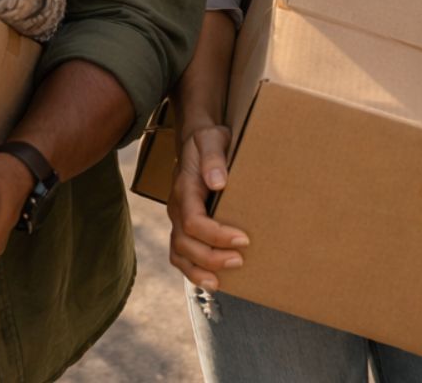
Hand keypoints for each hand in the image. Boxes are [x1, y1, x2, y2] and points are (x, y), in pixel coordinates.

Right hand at [166, 121, 247, 290]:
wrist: (196, 140)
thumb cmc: (208, 140)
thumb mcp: (212, 139)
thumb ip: (213, 158)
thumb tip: (218, 182)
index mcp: (184, 189)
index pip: (193, 221)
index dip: (216, 235)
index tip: (243, 239)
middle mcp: (177, 207)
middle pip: (184, 242)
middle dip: (211, 257)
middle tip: (240, 261)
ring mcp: (177, 219)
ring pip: (179, 253)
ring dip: (198, 271)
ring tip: (221, 283)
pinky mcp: (183, 226)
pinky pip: (180, 254)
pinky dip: (192, 270)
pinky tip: (212, 280)